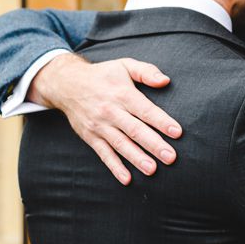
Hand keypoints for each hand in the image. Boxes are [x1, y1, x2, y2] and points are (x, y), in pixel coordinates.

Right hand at [30, 53, 180, 184]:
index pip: (145, 110)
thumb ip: (146, 71)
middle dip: (153, 145)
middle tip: (170, 157)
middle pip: (135, 130)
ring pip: (121, 145)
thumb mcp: (124, 65)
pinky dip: (115, 167)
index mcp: (122, 94)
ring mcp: (100, 126)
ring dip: (137, 158)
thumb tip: (165, 81)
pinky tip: (126, 178)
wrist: (67, 84)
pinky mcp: (91, 137)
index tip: (177, 132)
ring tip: (152, 170)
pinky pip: (104, 154)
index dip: (162, 121)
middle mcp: (111, 112)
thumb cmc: (102, 75)